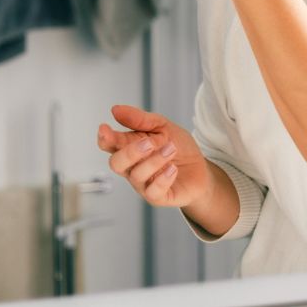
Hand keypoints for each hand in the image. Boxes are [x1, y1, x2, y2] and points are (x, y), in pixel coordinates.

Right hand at [97, 104, 211, 208]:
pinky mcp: (158, 197)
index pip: (109, 145)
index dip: (104, 138)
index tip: (105, 128)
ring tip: (172, 149)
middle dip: (130, 152)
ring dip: (155, 160)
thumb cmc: (178, 147)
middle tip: (149, 142)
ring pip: (137, 176)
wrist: (201, 168)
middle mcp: (132, 167)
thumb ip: (140, 119)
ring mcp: (144, 184)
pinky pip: (153, 192)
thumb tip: (116, 109)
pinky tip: (173, 169)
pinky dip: (163, 179)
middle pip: (116, 163)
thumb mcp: (162, 126)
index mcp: (129, 148)